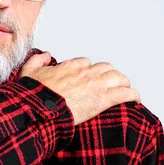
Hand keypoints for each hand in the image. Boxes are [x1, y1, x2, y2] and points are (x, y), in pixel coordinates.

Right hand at [20, 53, 140, 125]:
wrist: (41, 109)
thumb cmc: (35, 94)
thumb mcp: (28, 72)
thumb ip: (37, 60)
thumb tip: (45, 55)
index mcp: (70, 66)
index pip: (86, 63)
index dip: (88, 70)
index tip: (87, 78)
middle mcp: (86, 73)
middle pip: (105, 68)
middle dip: (108, 75)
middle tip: (108, 84)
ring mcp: (96, 85)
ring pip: (118, 77)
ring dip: (122, 83)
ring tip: (124, 89)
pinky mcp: (103, 99)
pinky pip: (125, 93)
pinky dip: (132, 96)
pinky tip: (135, 100)